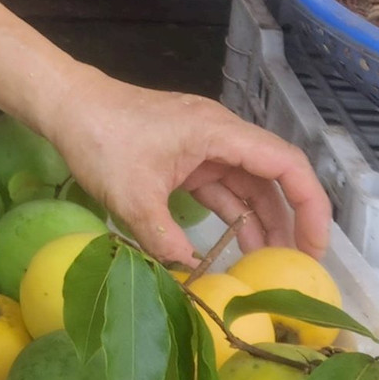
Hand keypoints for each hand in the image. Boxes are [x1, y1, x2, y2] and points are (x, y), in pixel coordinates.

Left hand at [39, 65, 332, 264]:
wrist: (64, 105)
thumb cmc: (99, 139)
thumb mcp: (131, 196)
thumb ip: (165, 239)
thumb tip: (191, 274)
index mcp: (219, 133)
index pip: (286, 165)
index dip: (310, 206)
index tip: (314, 247)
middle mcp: (220, 135)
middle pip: (272, 178)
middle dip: (289, 222)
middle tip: (295, 268)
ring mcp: (202, 145)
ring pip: (245, 186)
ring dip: (259, 223)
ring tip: (267, 267)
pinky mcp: (183, 156)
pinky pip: (219, 187)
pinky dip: (230, 216)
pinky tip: (234, 249)